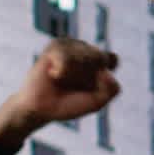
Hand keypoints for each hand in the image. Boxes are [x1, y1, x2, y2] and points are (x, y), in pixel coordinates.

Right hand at [0, 38, 119, 148]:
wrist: (40, 109)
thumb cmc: (69, 103)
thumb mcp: (97, 102)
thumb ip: (111, 89)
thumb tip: (105, 72)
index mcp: (100, 60)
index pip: (112, 59)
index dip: (102, 76)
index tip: (89, 84)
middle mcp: (86, 49)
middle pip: (100, 58)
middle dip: (87, 77)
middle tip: (72, 84)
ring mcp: (71, 45)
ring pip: (84, 57)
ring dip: (74, 75)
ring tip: (62, 79)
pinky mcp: (55, 45)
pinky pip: (67, 59)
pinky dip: (62, 72)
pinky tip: (53, 74)